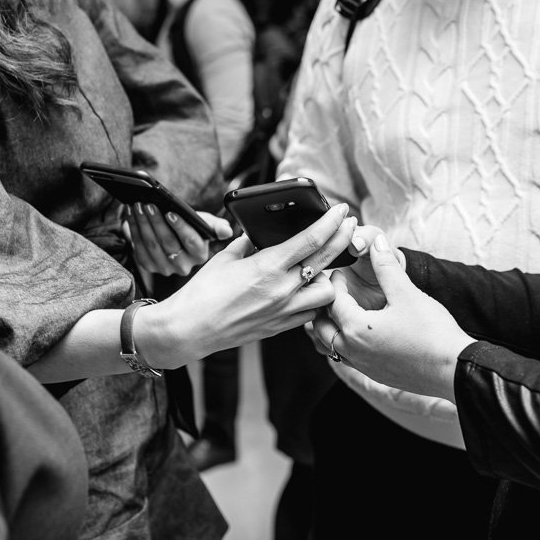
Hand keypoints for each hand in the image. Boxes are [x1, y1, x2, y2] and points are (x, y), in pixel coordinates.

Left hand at [127, 205, 232, 275]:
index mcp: (200, 255)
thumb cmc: (192, 228)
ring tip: (138, 206)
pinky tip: (132, 215)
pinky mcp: (148, 266)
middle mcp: (183, 266)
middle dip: (157, 221)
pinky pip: (139, 247)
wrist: (174, 235)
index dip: (181, 227)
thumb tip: (226, 231)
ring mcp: (164, 268)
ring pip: (151, 245)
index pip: (191, 241)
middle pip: (168, 243)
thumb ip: (217, 226)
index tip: (171, 212)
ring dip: (143, 224)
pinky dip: (134, 229)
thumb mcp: (206, 225)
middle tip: (148, 204)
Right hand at [136, 203, 359, 365]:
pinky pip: (310, 312)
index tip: (341, 210)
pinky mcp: (280, 327)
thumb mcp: (224, 258)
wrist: (189, 329)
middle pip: (326, 259)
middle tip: (350, 224)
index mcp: (267, 266)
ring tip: (321, 267)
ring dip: (329, 276)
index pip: (311, 239)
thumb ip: (247, 242)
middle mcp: (281, 289)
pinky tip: (306, 290)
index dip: (330, 222)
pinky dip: (313, 299)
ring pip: (326, 292)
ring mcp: (283, 311)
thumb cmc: (202, 293)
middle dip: (342, 238)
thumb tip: (258, 232)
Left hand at [309, 233, 471, 398]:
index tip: (339, 272)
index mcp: (356, 328)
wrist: (454, 370)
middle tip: (334, 290)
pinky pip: (347, 358)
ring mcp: (363, 366)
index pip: (333, 301)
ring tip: (343, 310)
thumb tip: (377, 242)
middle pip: (322, 326)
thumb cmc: (432, 332)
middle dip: (324, 307)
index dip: (335, 283)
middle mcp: (353, 350)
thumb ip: (387, 266)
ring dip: (332, 327)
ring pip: (332, 345)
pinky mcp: (375, 375)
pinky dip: (345, 343)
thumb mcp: (407, 293)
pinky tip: (360, 333)